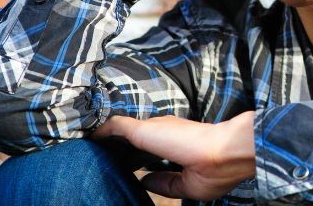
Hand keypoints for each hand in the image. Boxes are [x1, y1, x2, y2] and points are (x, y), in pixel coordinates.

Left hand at [91, 112, 255, 200]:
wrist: (223, 154)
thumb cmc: (215, 171)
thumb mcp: (187, 185)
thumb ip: (164, 182)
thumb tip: (144, 180)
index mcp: (175, 146)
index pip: (149, 152)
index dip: (135, 160)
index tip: (125, 167)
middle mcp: (164, 133)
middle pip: (133, 141)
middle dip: (119, 151)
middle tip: (105, 159)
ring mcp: (154, 129)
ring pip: (121, 131)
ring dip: (108, 140)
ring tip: (91, 147)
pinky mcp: (143, 129)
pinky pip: (114, 126)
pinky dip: (101, 131)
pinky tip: (89, 138)